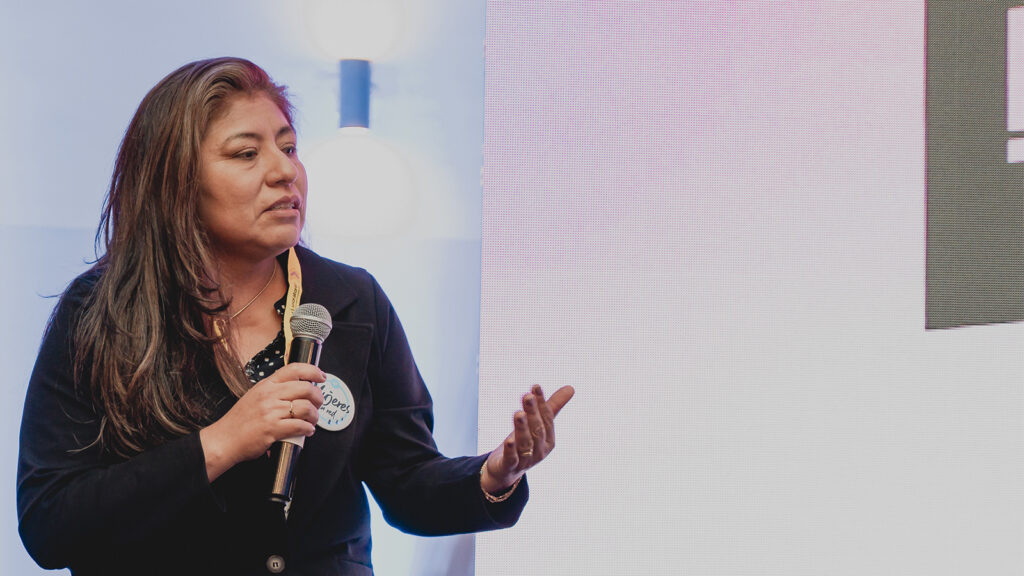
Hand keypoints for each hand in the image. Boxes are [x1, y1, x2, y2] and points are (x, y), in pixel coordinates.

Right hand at [200, 362, 325, 481]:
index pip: (294, 369)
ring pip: (306, 408)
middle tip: (318, 404)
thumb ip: (274, 391)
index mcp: (266, 385)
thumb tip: (297, 390)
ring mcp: (271, 411)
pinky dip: (308, 429)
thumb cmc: (240, 421)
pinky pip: (300, 426)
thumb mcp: (255, 396)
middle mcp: (269, 395)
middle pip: (306, 388)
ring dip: (314, 416)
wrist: (224, 440)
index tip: (321, 377)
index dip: (313, 371)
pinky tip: (306, 430)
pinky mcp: (273, 428)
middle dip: (318, 397)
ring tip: (312, 420)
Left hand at [481, 384, 574, 494]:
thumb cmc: (524, 443)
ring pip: (525, 443)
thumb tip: (571, 387)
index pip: (546, 419)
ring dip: (522, 428)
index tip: (535, 386)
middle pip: (537, 430)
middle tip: (527, 396)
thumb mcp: (537, 425)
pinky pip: (512, 459)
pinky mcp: (510, 467)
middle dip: (532, 413)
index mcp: (549, 440)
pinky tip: (509, 440)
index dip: (541, 403)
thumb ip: (551, 407)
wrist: (505, 471)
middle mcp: (539, 451)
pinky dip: (511, 450)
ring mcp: (526, 461)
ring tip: (518, 413)